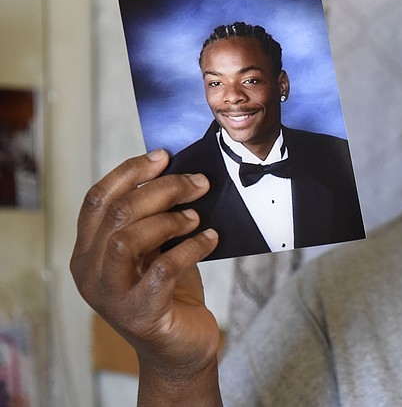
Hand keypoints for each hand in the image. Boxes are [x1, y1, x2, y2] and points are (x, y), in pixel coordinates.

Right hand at [71, 150, 221, 403]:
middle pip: (117, 212)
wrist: (179, 349)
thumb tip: (175, 170)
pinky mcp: (140, 313)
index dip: (130, 172)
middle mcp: (90, 272)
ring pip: (128, 238)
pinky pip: (163, 269)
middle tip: (198, 182)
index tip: (163, 156)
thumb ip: (151, 218)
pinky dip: (191, 247)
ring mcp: (111, 295)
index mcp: (87, 251)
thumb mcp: (153, 250)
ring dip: (169, 219)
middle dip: (163, 189)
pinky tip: (210, 239)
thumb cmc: (168, 292)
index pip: (97, 199)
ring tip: (197, 216)